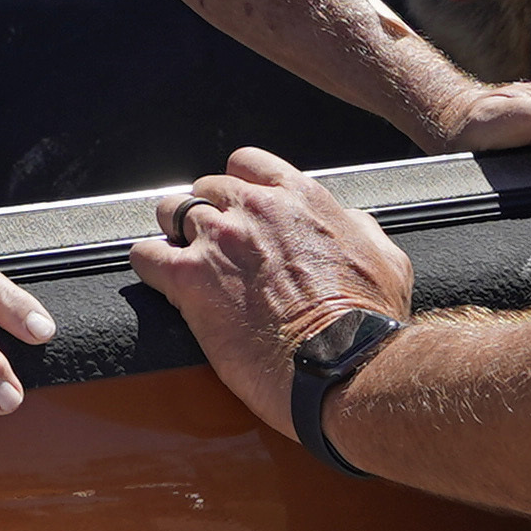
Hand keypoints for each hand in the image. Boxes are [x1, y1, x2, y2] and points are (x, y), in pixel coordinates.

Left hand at [128, 150, 417, 441]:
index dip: (238, 186)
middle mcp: (254, 209)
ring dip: (173, 232)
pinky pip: (145, 255)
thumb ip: (356, 227)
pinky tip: (159, 280)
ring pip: (170, 211)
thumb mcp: (386, 257)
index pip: (247, 164)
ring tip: (179, 257)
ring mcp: (219, 241)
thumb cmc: (370, 322)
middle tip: (213, 244)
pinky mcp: (190, 280)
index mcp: (300, 199)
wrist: (343, 366)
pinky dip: (148, 264)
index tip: (238, 208)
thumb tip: (345, 219)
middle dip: (207, 212)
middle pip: (206, 188)